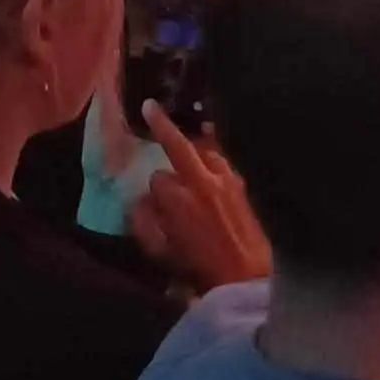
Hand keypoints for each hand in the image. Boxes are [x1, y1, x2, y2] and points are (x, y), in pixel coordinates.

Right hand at [129, 102, 269, 290]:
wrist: (243, 272)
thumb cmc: (197, 267)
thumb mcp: (159, 253)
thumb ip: (143, 223)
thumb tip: (137, 201)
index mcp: (178, 201)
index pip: (156, 179)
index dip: (151, 188)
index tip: (151, 199)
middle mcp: (203, 183)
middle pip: (180, 147)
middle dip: (162, 125)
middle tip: (150, 106)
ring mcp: (226, 179)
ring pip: (204, 151)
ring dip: (192, 147)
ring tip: (185, 142)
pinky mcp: (241, 182)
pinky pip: (223, 158)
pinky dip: (213, 150)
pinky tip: (210, 145)